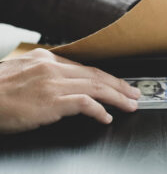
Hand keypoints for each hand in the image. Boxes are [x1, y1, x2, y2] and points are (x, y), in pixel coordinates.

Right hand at [0, 49, 140, 133]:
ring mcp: (53, 83)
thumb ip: (45, 74)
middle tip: (134, 93)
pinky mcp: (50, 100)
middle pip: (96, 75)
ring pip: (96, 86)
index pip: (86, 68)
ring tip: (130, 104)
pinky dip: (99, 110)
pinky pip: (84, 103)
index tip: (118, 84)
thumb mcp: (22, 72)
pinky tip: (106, 117)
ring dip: (117, 97)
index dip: (106, 77)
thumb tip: (65, 83)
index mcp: (47, 59)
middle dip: (120, 85)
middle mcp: (53, 67)